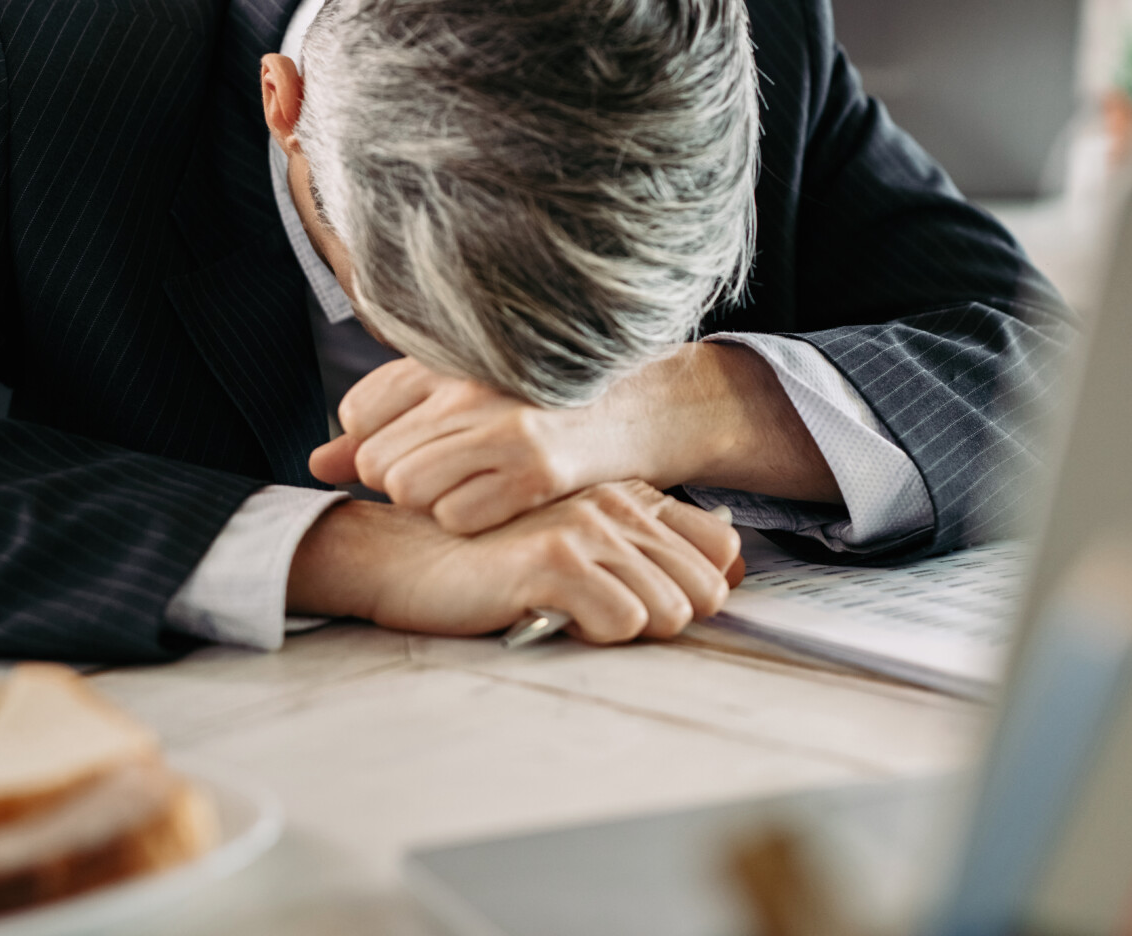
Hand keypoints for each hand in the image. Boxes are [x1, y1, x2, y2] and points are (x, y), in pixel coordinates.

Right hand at [287, 480, 742, 643]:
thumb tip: (728, 576)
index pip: (720, 546)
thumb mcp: (576, 543)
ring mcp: (587, 526)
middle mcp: (615, 503)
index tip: (654, 603)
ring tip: (572, 614)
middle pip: (703, 589)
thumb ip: (647, 551)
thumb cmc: (489, 560)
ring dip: (624, 630)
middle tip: (602, 615)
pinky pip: (623, 622)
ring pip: (668, 612)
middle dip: (663, 620)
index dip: (699, 589)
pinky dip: (593, 635)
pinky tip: (552, 617)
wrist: (402, 556)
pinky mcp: (555, 559)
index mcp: (626, 496)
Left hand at [309, 344, 838, 533]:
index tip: (426, 452)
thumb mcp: (464, 401)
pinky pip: (457, 517)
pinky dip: (473, 525)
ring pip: (407, 489)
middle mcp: (468, 383)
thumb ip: (386, 428)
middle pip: (377, 462)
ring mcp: (502, 424)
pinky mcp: (537, 466)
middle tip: (456, 482)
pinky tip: (505, 508)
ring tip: (479, 493)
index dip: (380, 448)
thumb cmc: (545, 409)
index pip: (358, 416)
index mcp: (449, 357)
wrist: (647, 409)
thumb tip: (315, 463)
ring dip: (436, 506)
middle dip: (404, 484)